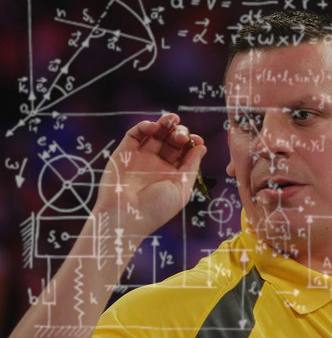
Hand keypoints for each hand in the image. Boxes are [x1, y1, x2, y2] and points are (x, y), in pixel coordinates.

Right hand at [94, 113, 206, 239]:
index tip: (196, 140)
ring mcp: (141, 157)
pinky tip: (153, 126)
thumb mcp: (181, 189)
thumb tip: (202, 147)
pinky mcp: (124, 153)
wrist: (125, 217)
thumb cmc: (156, 209)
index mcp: (173, 174)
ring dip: (164, 123)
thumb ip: (191, 166)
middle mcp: (157, 164)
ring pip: (155, 133)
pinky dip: (144, 126)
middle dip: (180, 133)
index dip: (192, 142)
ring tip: (171, 120)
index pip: (185, 151)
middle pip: (171, 140)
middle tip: (181, 136)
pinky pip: (135, 134)